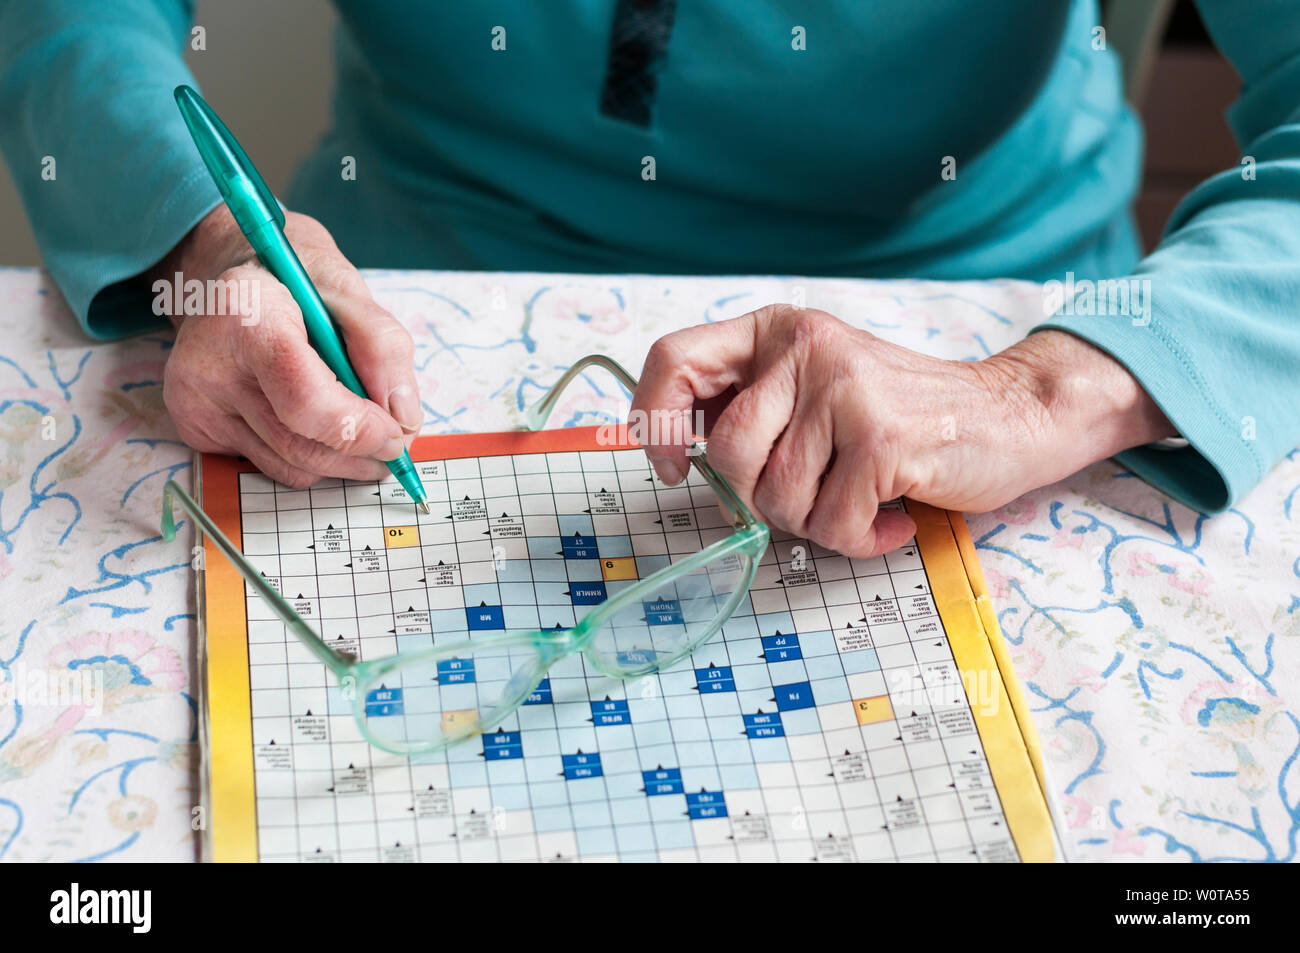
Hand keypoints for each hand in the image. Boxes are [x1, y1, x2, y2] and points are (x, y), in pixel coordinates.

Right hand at [153, 206, 420, 487]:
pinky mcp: (193, 426)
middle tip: (395, 448)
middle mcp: (208, 363)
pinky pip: (267, 464)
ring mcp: (194, 400)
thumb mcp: (350, 291)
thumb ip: (384, 349)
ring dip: (339, 464)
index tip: (396, 436)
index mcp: (248, 316)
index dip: (358, 430)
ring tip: (364, 437)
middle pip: (299, 444)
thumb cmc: (295, 282)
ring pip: (288, 466)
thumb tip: (403, 419)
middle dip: (360, 456)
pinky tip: (313, 424)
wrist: (228, 281)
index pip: (305, 400)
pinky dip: (305, 457)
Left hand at [631, 306, 1172, 556]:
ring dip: (818, 524)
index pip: (673, 361)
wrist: (1010, 416)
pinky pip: (832, 523)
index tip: (673, 470)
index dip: (653, 422)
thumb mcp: (815, 392)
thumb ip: (752, 408)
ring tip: (860, 500)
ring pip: (777, 499)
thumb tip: (675, 454)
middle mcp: (805, 347)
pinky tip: (892, 515)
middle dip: (759, 500)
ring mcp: (844, 388)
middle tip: (812, 496)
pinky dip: (860, 539)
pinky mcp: (882, 437)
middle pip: (724, 453)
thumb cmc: (900, 417)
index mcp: (777, 331)